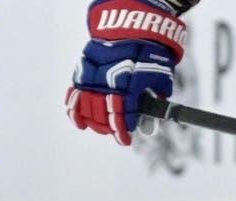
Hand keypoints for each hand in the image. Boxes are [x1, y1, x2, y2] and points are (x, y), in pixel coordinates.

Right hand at [65, 0, 186, 145]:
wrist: (133, 27)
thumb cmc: (149, 53)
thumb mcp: (161, 76)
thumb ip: (155, 99)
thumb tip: (150, 123)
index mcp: (130, 86)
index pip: (124, 116)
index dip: (123, 131)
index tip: (125, 139)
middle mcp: (110, 83)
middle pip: (104, 115)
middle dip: (109, 128)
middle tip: (115, 132)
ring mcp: (94, 76)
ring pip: (88, 107)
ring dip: (93, 122)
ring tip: (99, 128)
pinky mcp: (84, 70)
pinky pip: (75, 93)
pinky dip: (75, 108)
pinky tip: (78, 120)